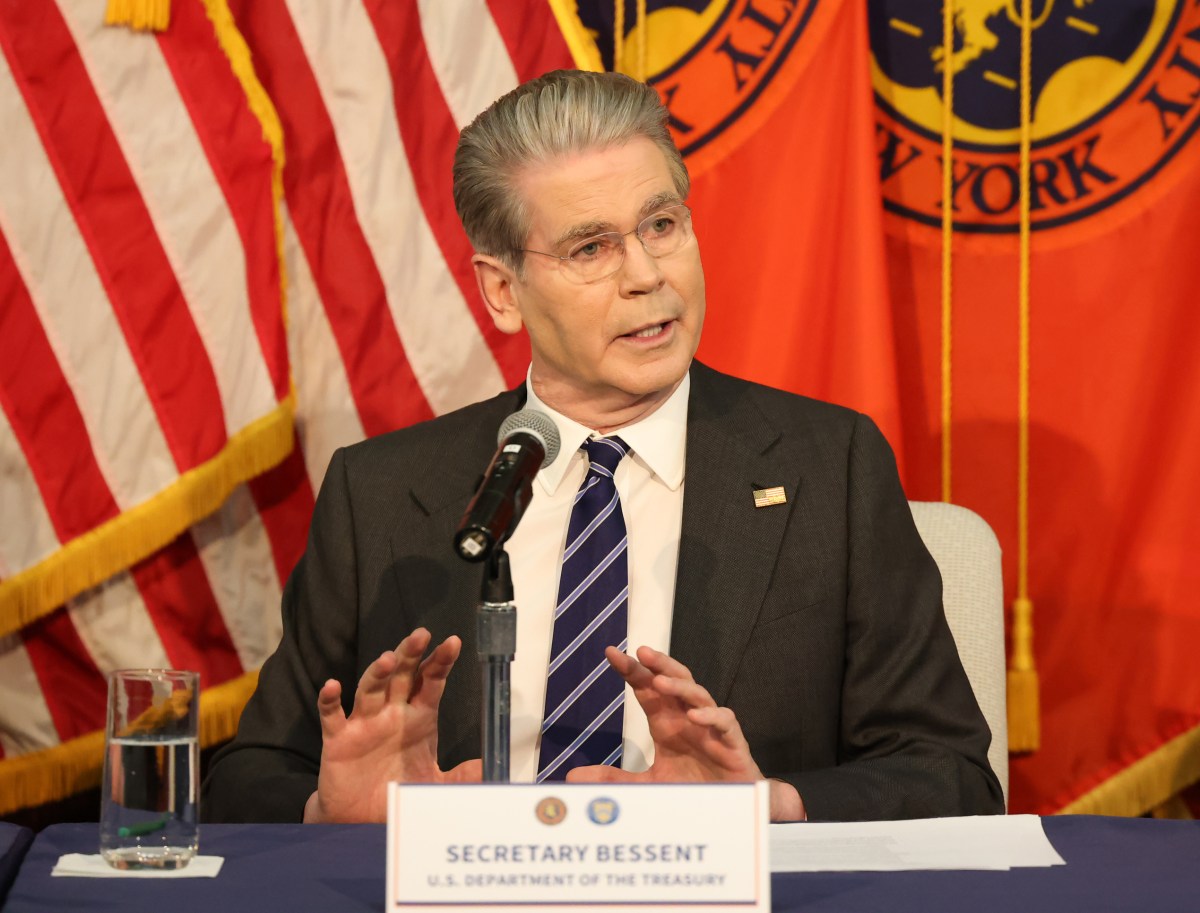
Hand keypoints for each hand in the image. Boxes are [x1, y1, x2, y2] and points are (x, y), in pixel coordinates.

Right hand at [303, 628, 480, 822]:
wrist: (363, 820)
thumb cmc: (399, 792)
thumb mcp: (436, 785)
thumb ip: (463, 776)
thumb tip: (490, 767)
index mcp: (419, 718)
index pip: (431, 682)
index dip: (441, 662)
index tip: (453, 643)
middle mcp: (392, 714)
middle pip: (402, 676)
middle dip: (410, 655)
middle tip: (421, 635)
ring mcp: (364, 723)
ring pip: (371, 689)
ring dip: (377, 673)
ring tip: (389, 659)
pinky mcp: (339, 739)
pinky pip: (332, 716)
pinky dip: (330, 700)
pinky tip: (332, 685)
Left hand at [566, 646, 803, 820]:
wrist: (728, 814)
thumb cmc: (691, 791)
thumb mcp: (646, 786)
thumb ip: (613, 779)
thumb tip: (572, 777)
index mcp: (667, 723)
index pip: (648, 689)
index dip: (632, 670)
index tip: (611, 653)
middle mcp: (688, 719)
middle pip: (675, 680)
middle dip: (659, 664)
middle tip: (641, 652)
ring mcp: (711, 729)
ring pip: (699, 695)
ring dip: (680, 686)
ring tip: (660, 681)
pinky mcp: (732, 744)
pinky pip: (724, 722)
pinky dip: (711, 716)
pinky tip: (694, 715)